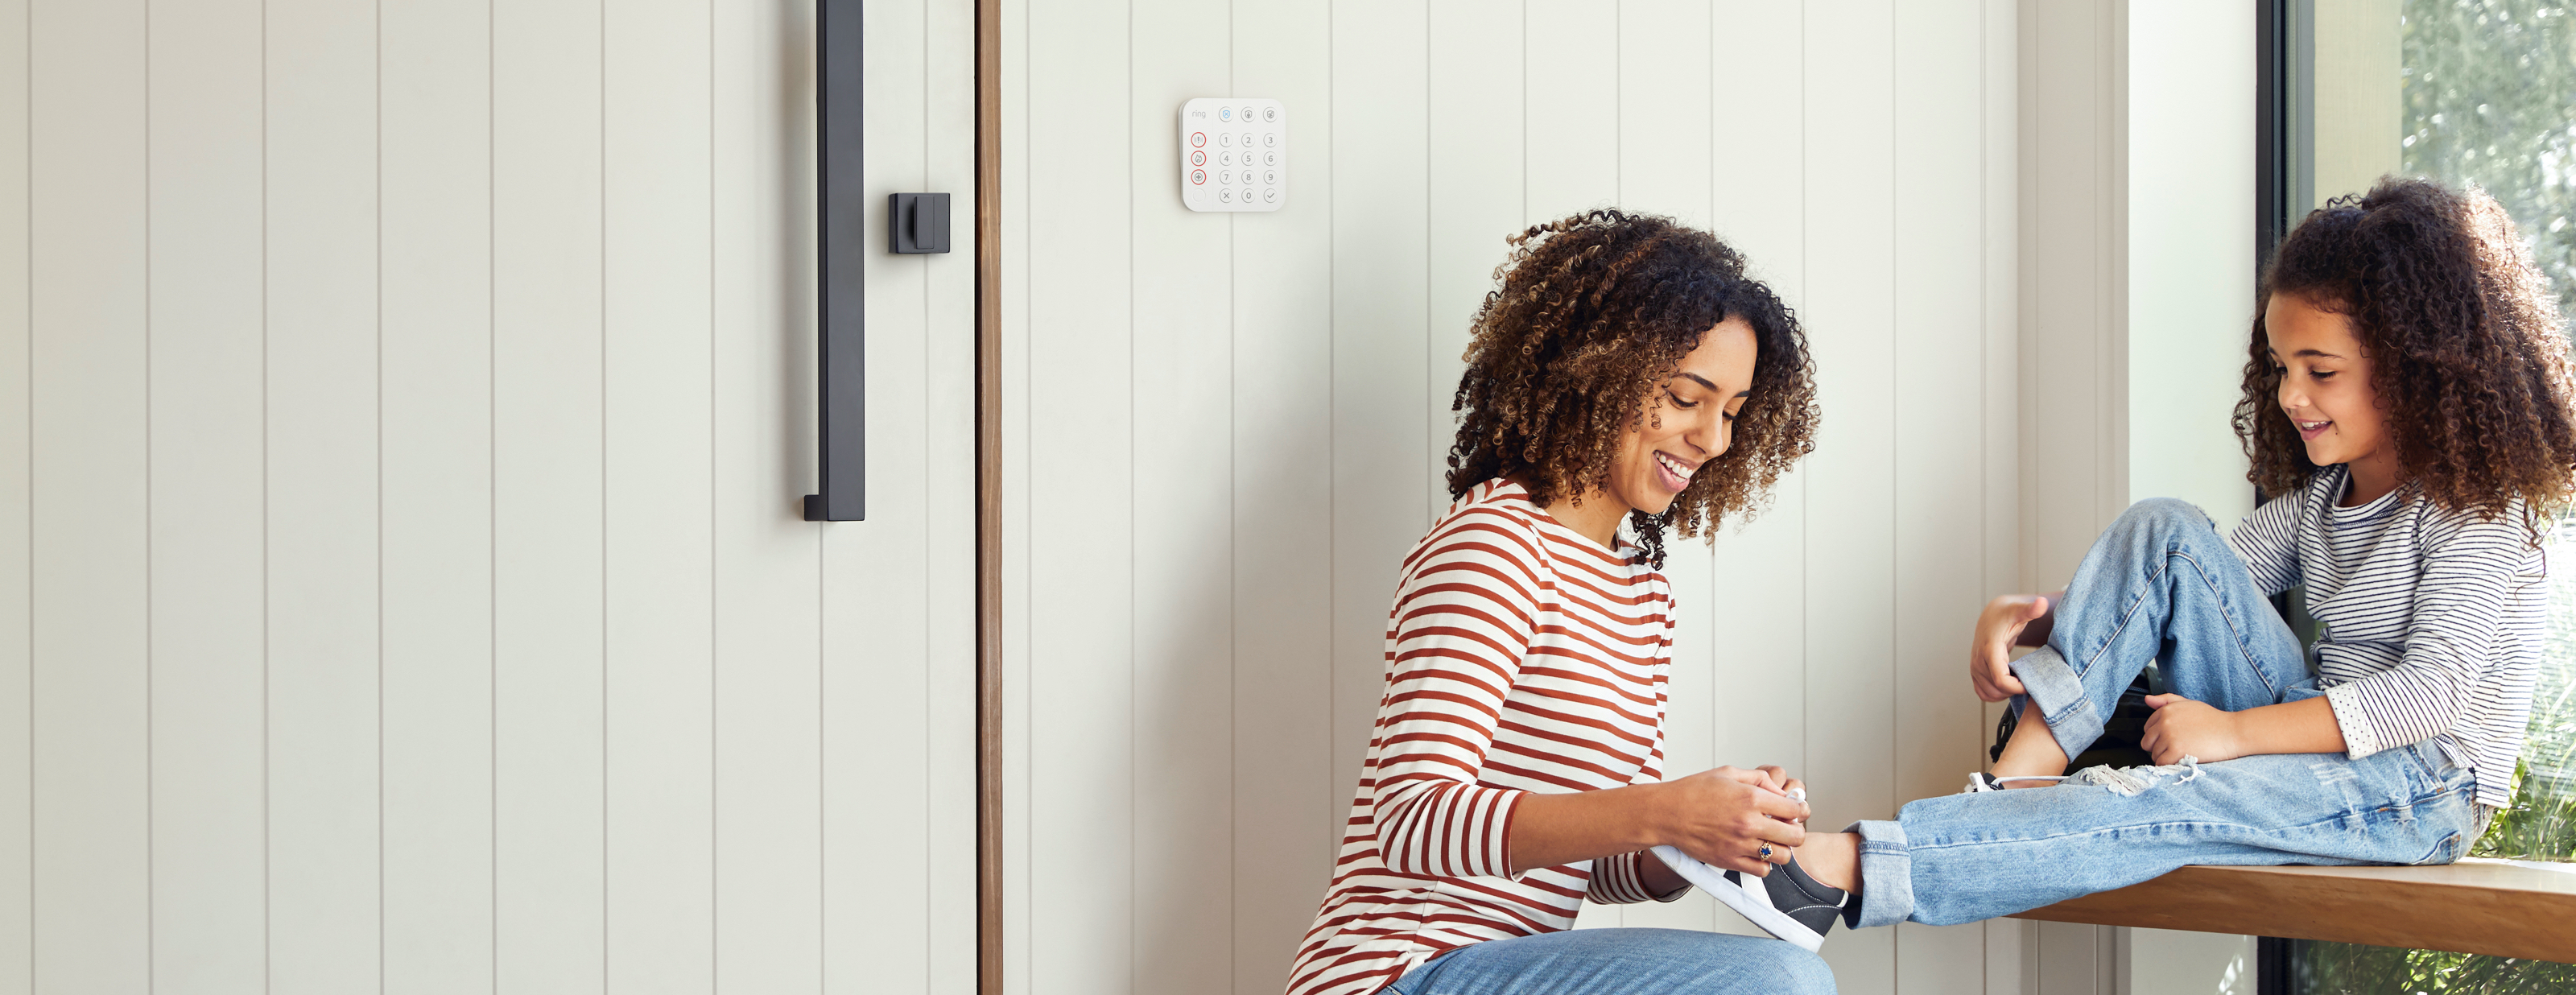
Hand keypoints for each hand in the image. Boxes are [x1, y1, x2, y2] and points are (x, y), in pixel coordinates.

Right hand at [1654, 766, 1808, 876]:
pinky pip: (1762, 870)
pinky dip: (1764, 863)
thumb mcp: (1728, 773)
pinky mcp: (1730, 861)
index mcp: (1751, 798)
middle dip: (1796, 831)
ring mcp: (1740, 845)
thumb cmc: (1693, 792)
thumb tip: (1780, 792)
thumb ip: (1759, 780)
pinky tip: (1756, 852)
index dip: (1801, 810)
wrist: (1666, 813)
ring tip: (1771, 841)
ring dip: (1781, 848)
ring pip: (1783, 856)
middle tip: (1787, 827)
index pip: (1795, 809)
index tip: (1797, 811)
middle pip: (1795, 836)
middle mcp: (1749, 823)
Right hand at [1969, 594, 2049, 701]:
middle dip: (2015, 690)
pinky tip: (2009, 686)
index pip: (2000, 679)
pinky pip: (1983, 693)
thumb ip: (2032, 609)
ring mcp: (1975, 667)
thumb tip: (2042, 603)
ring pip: (1989, 694)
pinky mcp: (1975, 672)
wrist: (1992, 616)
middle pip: (1997, 689)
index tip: (2031, 683)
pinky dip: (1996, 695)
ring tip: (2020, 682)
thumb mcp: (2020, 610)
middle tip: (2030, 681)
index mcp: (1989, 649)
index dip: (2017, 687)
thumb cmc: (2006, 614)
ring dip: (2006, 694)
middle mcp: (1978, 660)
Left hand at [2141, 694, 2248, 763]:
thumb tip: (2148, 699)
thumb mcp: (2188, 704)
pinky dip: (2169, 765)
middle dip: (2159, 748)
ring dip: (2166, 758)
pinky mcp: (2176, 751)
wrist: (2232, 732)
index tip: (2172, 739)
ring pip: (2154, 754)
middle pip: (2147, 742)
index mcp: (2166, 711)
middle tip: (2176, 749)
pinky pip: (2161, 763)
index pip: (2148, 729)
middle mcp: (2164, 722)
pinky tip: (2181, 761)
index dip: (2159, 736)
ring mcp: (2169, 737)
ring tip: (2182, 754)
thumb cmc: (2213, 720)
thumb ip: (2167, 700)